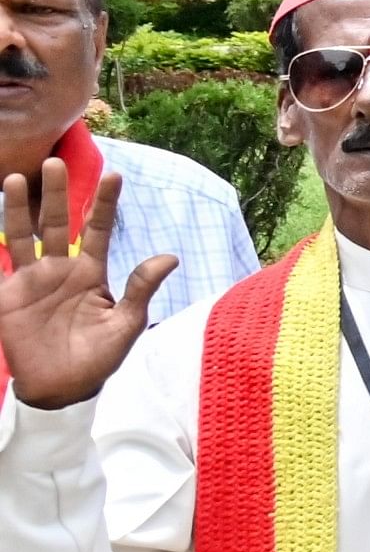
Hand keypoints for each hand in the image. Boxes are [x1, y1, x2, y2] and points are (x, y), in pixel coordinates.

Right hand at [0, 166, 171, 410]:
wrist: (63, 389)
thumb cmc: (99, 359)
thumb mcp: (126, 324)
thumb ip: (141, 288)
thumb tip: (170, 256)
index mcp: (91, 272)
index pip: (97, 229)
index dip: (104, 203)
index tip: (115, 174)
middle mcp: (61, 268)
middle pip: (58, 222)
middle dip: (57, 193)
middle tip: (56, 161)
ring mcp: (33, 279)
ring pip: (24, 234)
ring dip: (21, 207)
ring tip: (18, 178)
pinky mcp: (9, 294)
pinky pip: (0, 262)